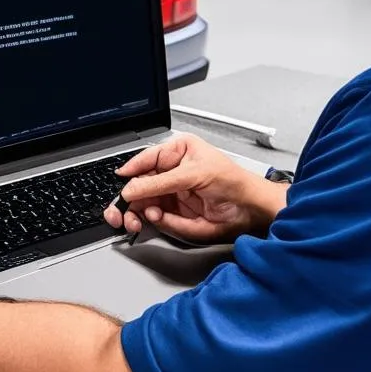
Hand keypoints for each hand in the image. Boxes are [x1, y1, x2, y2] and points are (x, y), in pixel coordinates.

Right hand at [102, 134, 286, 244]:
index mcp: (178, 152)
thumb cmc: (233, 182)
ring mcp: (173, 194)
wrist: (251, 209)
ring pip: (143, 203)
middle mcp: (172, 172)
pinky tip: (155, 216)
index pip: (146, 159)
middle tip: (118, 209)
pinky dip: (151, 220)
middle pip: (140, 184)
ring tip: (134, 218)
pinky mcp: (176, 214)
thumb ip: (160, 183)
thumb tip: (132, 188)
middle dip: (128, 197)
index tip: (121, 180)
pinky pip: (156, 217)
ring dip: (135, 212)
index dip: (131, 170)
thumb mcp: (193, 174)